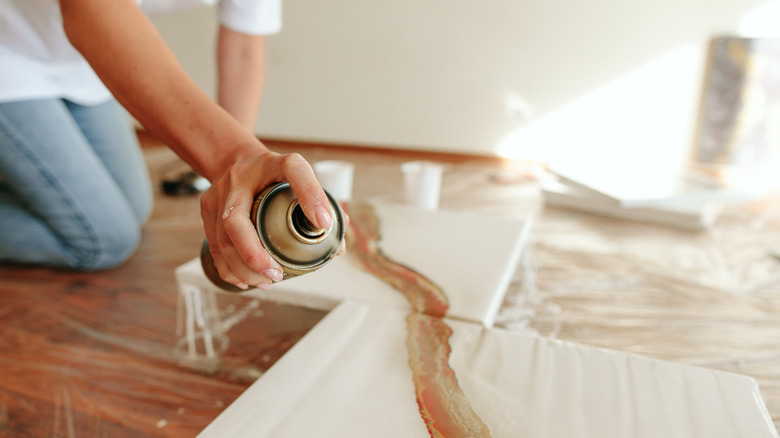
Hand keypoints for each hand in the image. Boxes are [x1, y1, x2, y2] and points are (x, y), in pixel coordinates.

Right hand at [200, 150, 336, 289]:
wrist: (235, 160)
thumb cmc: (272, 176)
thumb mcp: (298, 181)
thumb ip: (321, 206)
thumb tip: (337, 246)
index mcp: (272, 163)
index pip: (294, 170)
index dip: (310, 195)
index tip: (324, 223)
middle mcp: (240, 177)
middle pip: (236, 220)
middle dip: (255, 255)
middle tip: (276, 273)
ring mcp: (218, 194)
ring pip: (222, 240)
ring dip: (243, 268)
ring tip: (266, 282)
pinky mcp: (206, 209)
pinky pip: (214, 246)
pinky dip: (229, 269)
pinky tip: (245, 281)